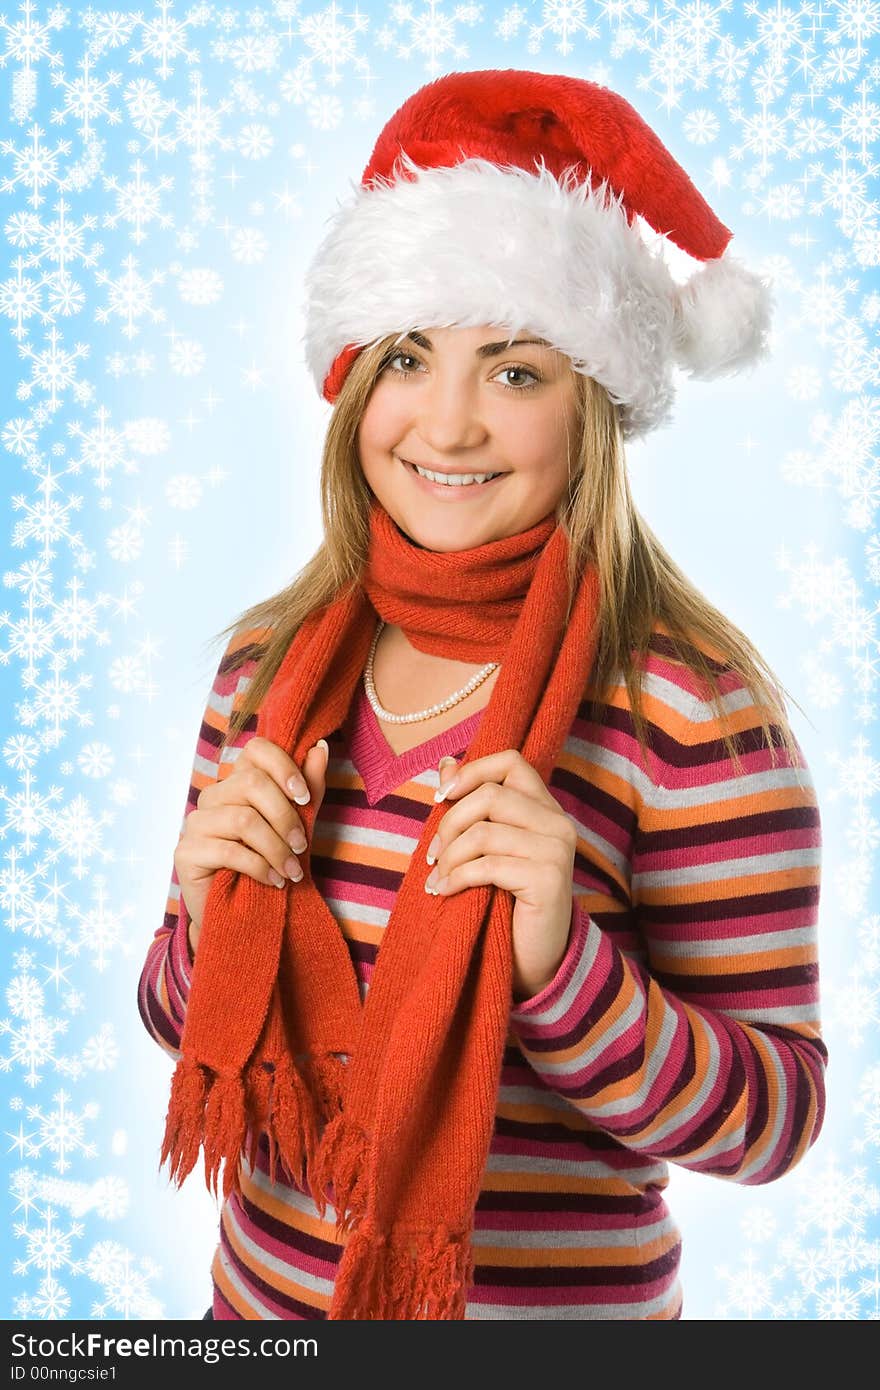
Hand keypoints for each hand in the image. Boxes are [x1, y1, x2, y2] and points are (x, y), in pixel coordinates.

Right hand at [174, 735, 329, 953]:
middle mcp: (213, 796)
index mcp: (238, 782)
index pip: (256, 749)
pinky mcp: (186, 852)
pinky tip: (273, 880)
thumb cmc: (270, 862)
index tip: (304, 798)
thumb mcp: (296, 823)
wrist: (241, 913)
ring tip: (292, 871)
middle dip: (284, 816)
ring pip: (243, 820)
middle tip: (302, 845)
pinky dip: (260, 867)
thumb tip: (320, 747)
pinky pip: (229, 851)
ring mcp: (196, 823)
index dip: (283, 767)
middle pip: (251, 783)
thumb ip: (308, 787)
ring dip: (276, 848)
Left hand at [426, 752, 576, 1001]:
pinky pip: (487, 866)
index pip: (510, 762)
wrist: (535, 958)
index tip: (440, 798)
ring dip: (449, 856)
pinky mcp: (549, 879)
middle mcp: (558, 823)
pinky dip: (456, 878)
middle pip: (489, 795)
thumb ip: (469, 804)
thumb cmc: (506, 899)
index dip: (471, 772)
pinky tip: (444, 891)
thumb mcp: (486, 847)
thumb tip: (444, 763)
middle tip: (432, 854)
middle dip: (449, 823)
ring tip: (438, 876)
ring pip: (483, 832)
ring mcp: (557, 850)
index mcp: (545, 808)